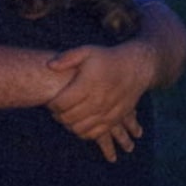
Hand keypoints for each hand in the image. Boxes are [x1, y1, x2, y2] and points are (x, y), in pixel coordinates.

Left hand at [45, 44, 153, 159]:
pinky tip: (79, 124)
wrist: (136, 69)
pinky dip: (83, 132)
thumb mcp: (87, 51)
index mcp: (88, 84)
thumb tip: (49, 66)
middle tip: (56, 109)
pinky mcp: (114, 120)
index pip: (62, 102)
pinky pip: (94, 134)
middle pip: (68, 117)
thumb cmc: (108, 59)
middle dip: (57, 115)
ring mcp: (107, 112)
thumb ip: (67, 58)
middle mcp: (98, 100)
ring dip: (68, 125)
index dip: (51, 104)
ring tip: (66, 116)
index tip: (50, 100)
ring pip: (79, 128)